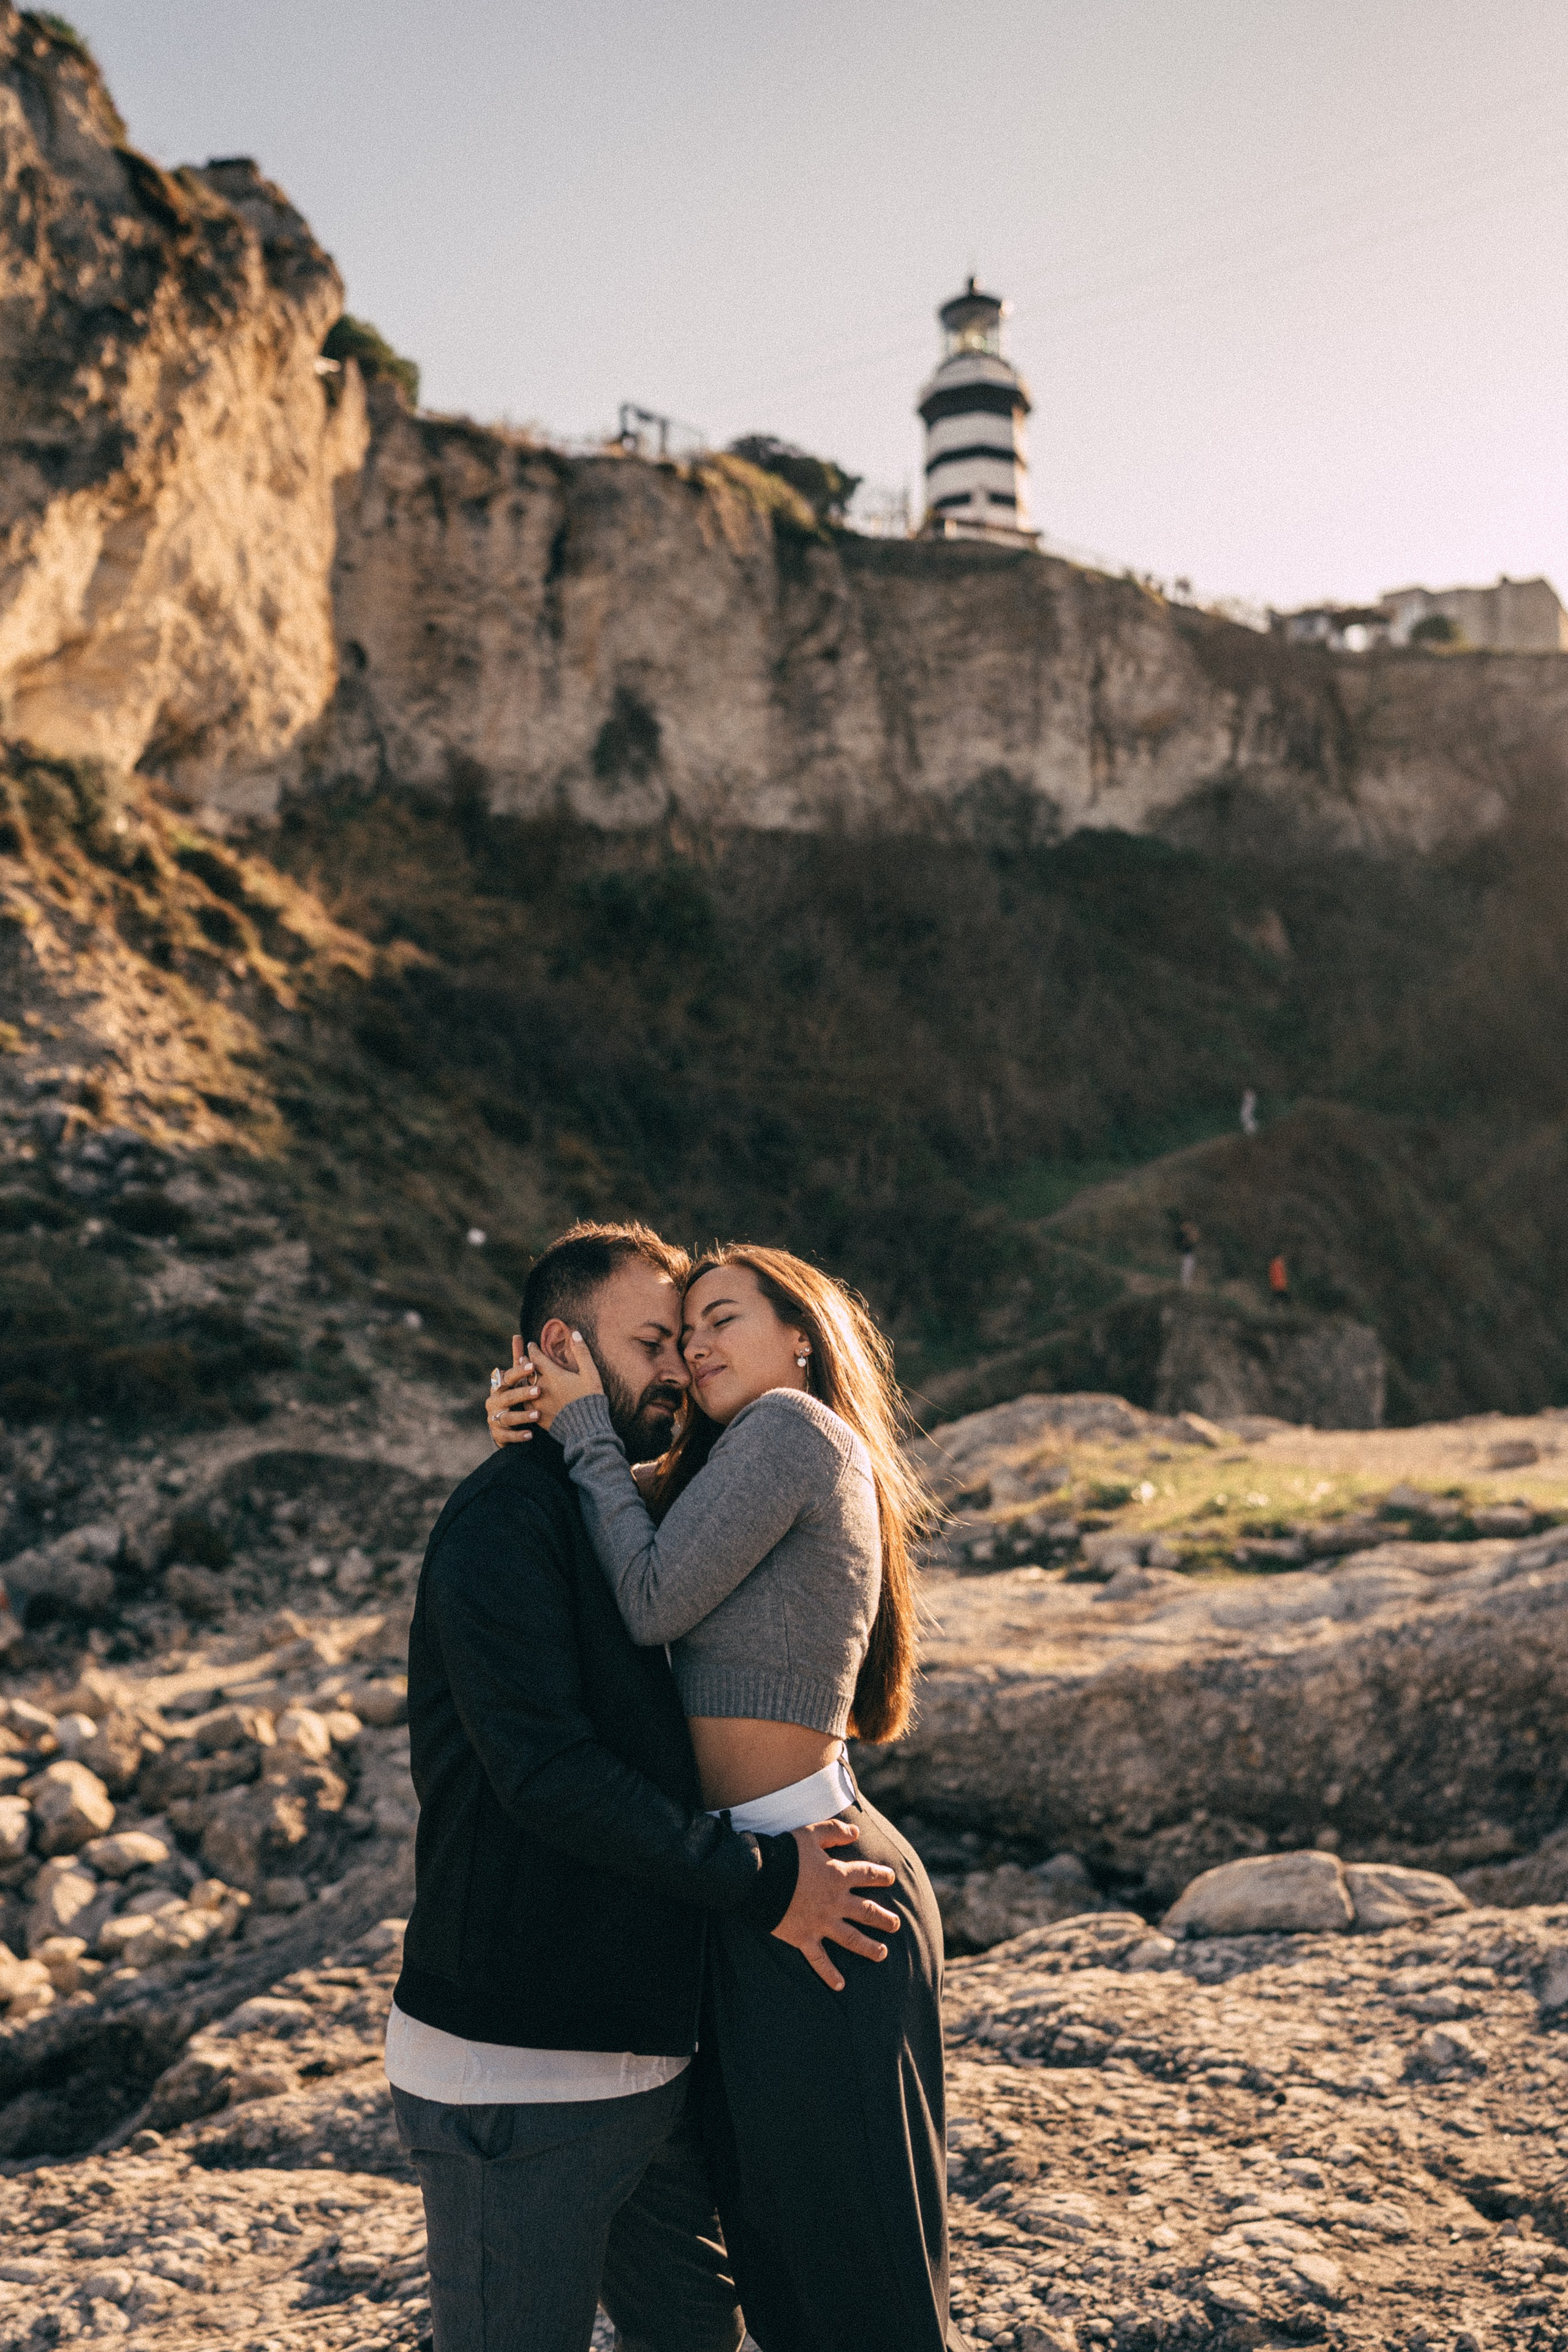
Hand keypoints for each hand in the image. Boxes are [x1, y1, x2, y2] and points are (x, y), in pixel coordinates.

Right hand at [486, 1336, 540, 1447]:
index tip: (533, 1365)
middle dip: (522, 1393)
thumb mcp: (516, 1379)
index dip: (519, 1371)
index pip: (507, 1377)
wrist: (505, 1426)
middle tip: (539, 1390)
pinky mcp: (498, 1435)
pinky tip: (531, 1434)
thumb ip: (517, 1360)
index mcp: (498, 1386)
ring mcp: (494, 1419)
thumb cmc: (514, 1397)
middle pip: (507, 1397)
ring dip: (522, 1416)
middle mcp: (494, 1402)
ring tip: (538, 1414)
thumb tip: (518, 1335)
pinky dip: (519, 1435)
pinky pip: (508, 1436)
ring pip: (508, 1417)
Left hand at [524, 1326, 603, 1431]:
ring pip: (523, 1387)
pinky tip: (525, 1396)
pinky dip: (524, 1396)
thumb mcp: (590, 1374)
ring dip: (522, 1379)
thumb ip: (582, 1353)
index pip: (536, 1357)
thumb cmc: (590, 1399)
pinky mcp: (537, 1416)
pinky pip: (525, 1403)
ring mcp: (537, 1403)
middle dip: (525, 1362)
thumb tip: (575, 1333)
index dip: (533, 1349)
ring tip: (523, 1375)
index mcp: (553, 1375)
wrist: (585, 1429)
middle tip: (523, 1357)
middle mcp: (541, 1387)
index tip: (531, 1344)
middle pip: (527, 1371)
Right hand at [771, 1819, 899, 1991]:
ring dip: (869, 1947)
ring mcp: (821, 1922)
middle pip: (867, 1911)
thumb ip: (834, 1831)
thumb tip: (856, 1831)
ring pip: (852, 1938)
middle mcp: (835, 1901)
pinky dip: (829, 1974)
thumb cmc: (784, 1852)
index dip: (881, 1875)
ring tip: (883, 1954)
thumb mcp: (810, 1833)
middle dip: (884, 1918)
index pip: (867, 1875)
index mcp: (838, 1875)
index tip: (891, 1878)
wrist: (757, 1876)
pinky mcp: (804, 1938)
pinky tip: (840, 1986)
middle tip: (895, 1925)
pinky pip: (820, 1960)